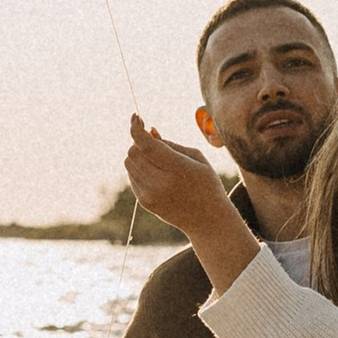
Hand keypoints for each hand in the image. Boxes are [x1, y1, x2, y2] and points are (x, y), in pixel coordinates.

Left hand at [121, 118, 234, 241]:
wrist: (208, 220)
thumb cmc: (206, 184)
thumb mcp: (197, 158)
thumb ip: (170, 143)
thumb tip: (149, 131)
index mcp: (177, 169)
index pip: (146, 145)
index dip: (136, 128)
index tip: (136, 117)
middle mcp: (160, 183)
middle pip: (133, 152)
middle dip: (139, 141)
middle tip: (151, 138)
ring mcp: (150, 194)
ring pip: (129, 163)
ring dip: (138, 155)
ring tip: (157, 158)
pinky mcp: (145, 202)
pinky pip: (132, 176)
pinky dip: (139, 169)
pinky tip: (156, 172)